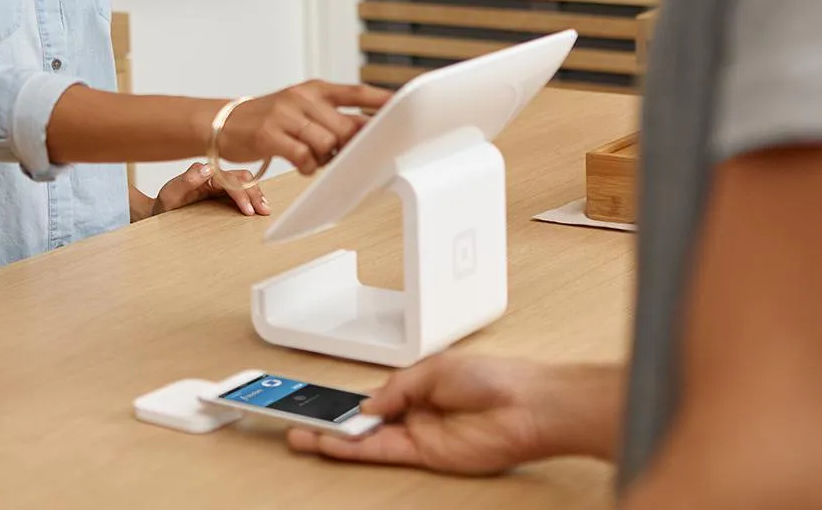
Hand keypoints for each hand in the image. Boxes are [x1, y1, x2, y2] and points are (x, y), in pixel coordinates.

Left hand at [151, 162, 268, 216]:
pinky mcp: (222, 192)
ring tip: (265, 209)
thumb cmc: (165, 203)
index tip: (248, 210)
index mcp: (205, 172)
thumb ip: (187, 180)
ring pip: (246, 182)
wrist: (160, 211)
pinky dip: (253, 196)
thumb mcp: (170, 193)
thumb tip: (208, 169)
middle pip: (242, 178)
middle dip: (255, 193)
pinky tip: (259, 205)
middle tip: (263, 210)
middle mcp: (214, 175)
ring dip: (257, 194)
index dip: (241, 193)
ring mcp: (219, 183)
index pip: (229, 179)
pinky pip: (242, 189)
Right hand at [216, 80, 391, 175]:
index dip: (382, 101)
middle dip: (351, 145)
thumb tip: (367, 131)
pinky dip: (308, 166)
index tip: (405, 107)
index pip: (356, 92)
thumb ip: (332, 117)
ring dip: (326, 158)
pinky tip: (303, 165)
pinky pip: (302, 156)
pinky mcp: (268, 134)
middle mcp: (302, 97)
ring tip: (315, 158)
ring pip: (326, 143)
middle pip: (346, 125)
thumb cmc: (269, 119)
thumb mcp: (302, 109)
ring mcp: (284, 114)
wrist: (224, 122)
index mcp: (314, 89)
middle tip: (343, 154)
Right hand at [285, 356, 622, 475]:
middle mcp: (414, 412)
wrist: (527, 406)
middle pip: (362, 419)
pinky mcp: (425, 455)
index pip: (370, 395)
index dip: (343, 399)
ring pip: (365, 439)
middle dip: (329, 420)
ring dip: (333, 438)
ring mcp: (418, 435)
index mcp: (417, 385)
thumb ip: (396, 387)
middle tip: (295, 419)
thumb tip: (367, 403)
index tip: (314, 399)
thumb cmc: (496, 378)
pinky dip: (354, 449)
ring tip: (301, 434)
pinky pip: (381, 452)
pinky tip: (331, 444)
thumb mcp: (434, 367)